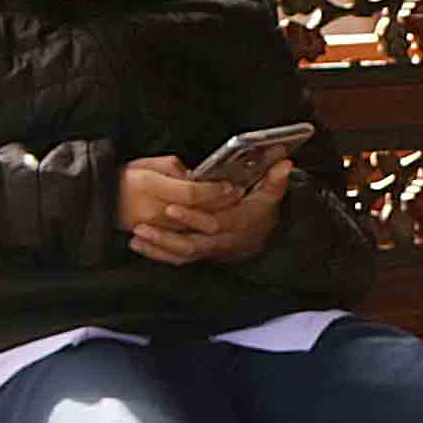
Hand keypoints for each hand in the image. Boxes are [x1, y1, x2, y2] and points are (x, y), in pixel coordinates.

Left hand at [121, 155, 288, 265]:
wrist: (257, 241)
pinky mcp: (198, 254)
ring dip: (158, 246)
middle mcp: (222, 241)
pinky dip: (157, 254)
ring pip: (182, 254)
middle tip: (143, 225)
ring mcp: (209, 250)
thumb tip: (285, 163)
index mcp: (237, 224)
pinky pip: (176, 259)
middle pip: (192, 242)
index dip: (193, 217)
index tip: (172, 207)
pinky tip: (139, 244)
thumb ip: (275, 180)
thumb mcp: (270, 197)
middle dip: (167, 236)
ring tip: (137, 235)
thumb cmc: (259, 215)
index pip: (213, 222)